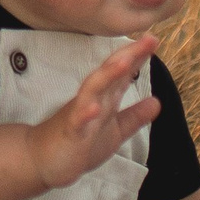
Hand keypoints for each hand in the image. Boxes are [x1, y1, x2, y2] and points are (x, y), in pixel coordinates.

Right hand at [25, 37, 160, 193]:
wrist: (42, 161)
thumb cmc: (78, 143)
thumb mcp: (114, 131)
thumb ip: (134, 117)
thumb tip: (157, 102)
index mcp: (104, 98)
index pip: (123, 73)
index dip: (138, 57)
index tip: (154, 39)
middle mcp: (92, 100)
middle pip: (111, 72)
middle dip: (129, 55)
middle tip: (149, 39)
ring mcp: (79, 114)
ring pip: (94, 89)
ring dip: (109, 74)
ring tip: (125, 61)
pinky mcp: (70, 132)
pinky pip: (77, 121)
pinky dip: (86, 113)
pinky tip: (95, 107)